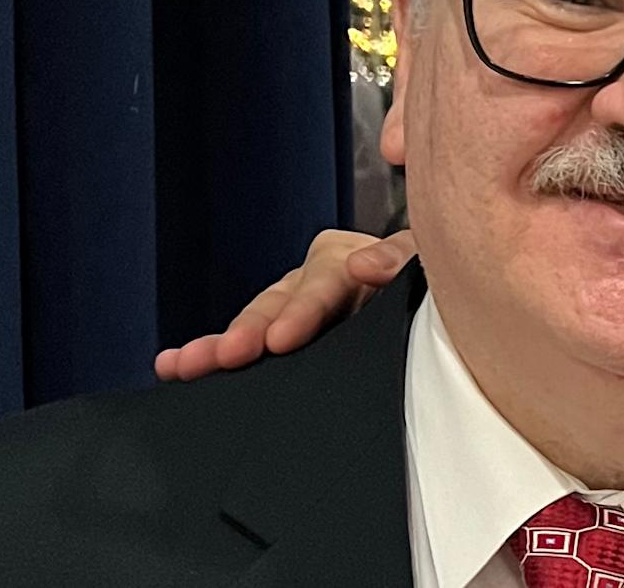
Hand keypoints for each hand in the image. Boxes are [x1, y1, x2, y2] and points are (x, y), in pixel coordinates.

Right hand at [153, 229, 415, 380]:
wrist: (450, 313)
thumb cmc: (438, 291)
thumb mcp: (430, 273)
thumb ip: (402, 264)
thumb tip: (364, 264)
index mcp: (360, 259)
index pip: (325, 280)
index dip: (303, 309)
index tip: (281, 338)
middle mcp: (324, 277)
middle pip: (281, 300)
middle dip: (251, 330)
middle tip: (225, 357)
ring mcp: (303, 305)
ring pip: (259, 320)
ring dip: (222, 342)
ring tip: (184, 364)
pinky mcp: (292, 332)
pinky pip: (253, 341)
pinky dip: (214, 350)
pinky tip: (173, 364)